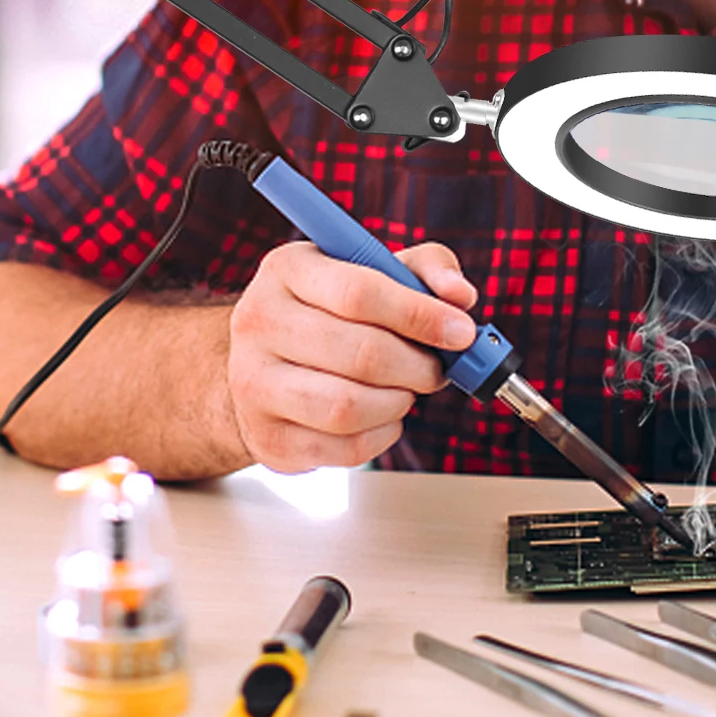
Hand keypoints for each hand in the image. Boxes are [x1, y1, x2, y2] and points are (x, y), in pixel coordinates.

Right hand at [226, 240, 477, 472]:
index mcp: (287, 270)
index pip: (360, 293)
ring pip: (349, 407)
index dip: (420, 315)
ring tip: (406, 389)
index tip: (461, 332)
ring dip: (399, 401)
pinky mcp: (268, 438)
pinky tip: (384, 414)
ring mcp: (254, 384)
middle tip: (436, 368)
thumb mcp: (373, 269)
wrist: (264, 361)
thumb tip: (461, 296)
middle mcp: (259, 322)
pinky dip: (382, 434)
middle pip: (361, 354)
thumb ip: (426, 268)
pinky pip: (344, 448)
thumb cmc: (331, 309)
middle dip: (418, 365)